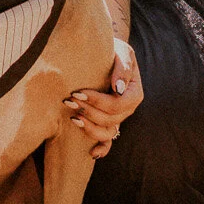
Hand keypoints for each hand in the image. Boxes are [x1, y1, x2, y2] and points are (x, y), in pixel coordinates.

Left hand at [64, 38, 141, 158]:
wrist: (105, 53)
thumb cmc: (114, 50)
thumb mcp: (122, 52)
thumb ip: (122, 68)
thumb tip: (118, 88)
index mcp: (134, 93)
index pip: (117, 104)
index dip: (97, 101)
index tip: (78, 92)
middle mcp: (128, 108)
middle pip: (109, 119)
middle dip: (88, 111)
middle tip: (69, 100)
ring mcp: (118, 117)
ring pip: (107, 132)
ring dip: (89, 128)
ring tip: (73, 117)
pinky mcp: (108, 122)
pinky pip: (108, 141)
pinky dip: (102, 149)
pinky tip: (92, 153)